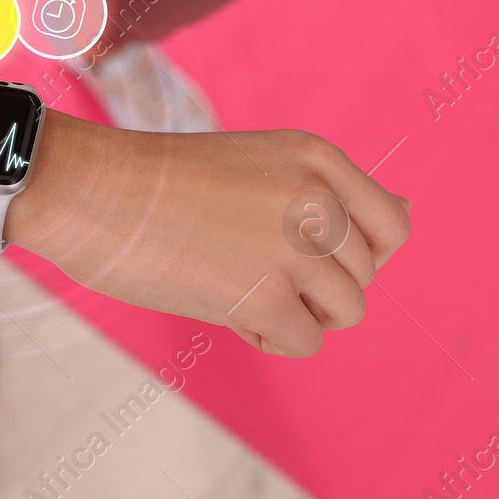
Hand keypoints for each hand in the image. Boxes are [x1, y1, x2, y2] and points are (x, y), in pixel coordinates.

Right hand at [3, 112, 411, 357]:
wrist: (89, 192)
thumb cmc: (163, 183)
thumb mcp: (262, 165)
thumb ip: (331, 193)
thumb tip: (408, 217)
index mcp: (316, 156)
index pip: (391, 224)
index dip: (356, 254)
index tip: (304, 255)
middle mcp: (316, 195)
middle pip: (365, 274)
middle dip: (317, 287)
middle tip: (249, 267)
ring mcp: (294, 245)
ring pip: (346, 311)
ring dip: (299, 313)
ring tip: (240, 288)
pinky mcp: (266, 294)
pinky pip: (305, 341)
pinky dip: (270, 338)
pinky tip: (224, 307)